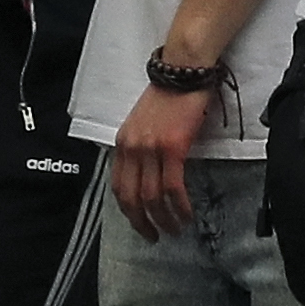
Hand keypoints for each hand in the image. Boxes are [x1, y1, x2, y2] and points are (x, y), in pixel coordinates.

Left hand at [111, 79, 207, 239]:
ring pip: (152, 197)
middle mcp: (132, 147)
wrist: (184, 69)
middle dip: (142, 223)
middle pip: (131, 198)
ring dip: (164, 219)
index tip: (140, 223)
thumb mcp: (144, 121)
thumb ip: (141, 144)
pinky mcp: (173, 147)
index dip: (128, 211)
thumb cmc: (170, 92)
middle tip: (155, 236)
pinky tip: (187, 214)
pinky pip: (173, 187)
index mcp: (123, 142)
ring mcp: (151, 148)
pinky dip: (179, 206)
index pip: (117, 186)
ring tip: (176, 229)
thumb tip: (148, 170)